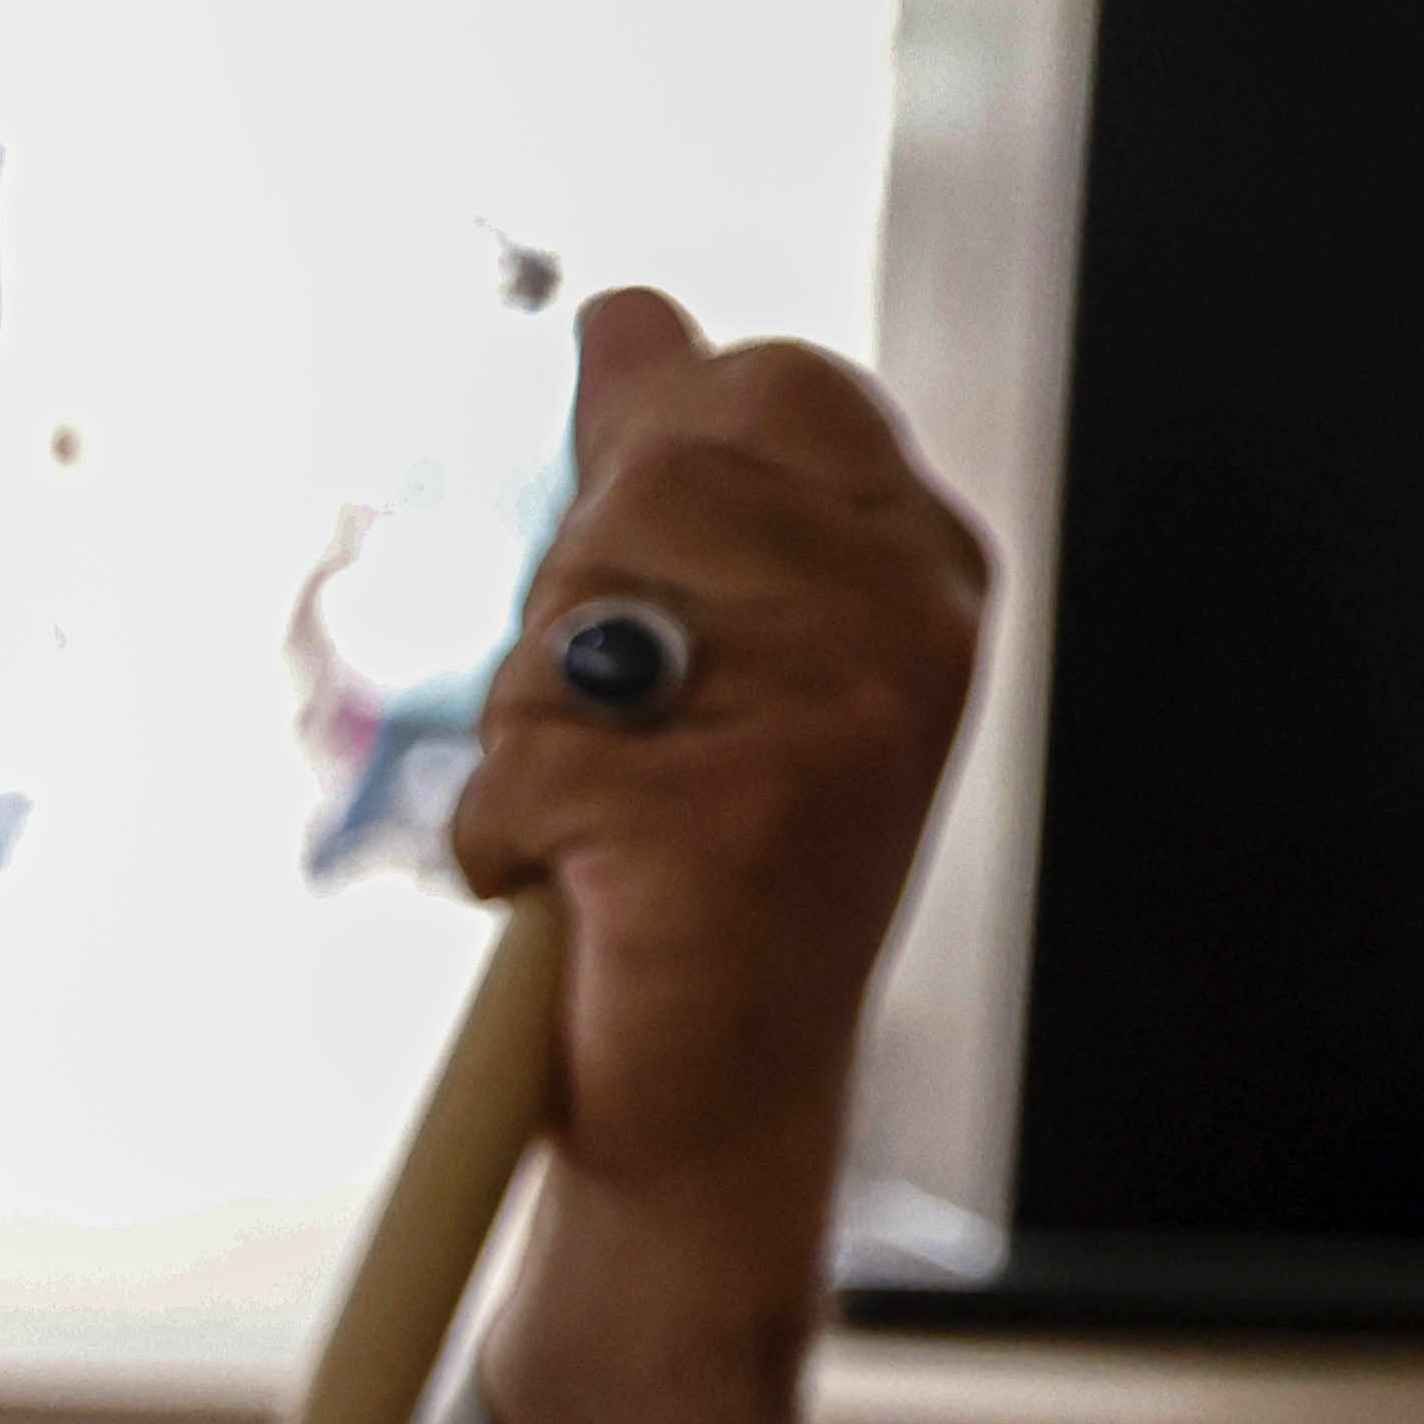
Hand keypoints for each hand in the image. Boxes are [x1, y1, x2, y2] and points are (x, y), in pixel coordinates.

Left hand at [449, 286, 986, 1423]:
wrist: (714, 1110)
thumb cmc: (700, 878)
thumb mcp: (709, 646)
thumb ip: (674, 477)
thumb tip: (623, 313)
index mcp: (917, 565)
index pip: (758, 389)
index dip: (651, 486)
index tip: (658, 626)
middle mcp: (908, 625)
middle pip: (650, 483)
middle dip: (577, 617)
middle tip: (628, 752)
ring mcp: (839, 718)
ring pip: (574, 621)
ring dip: (535, 733)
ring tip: (608, 831)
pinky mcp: (736, 819)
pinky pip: (526, 761)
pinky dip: (506, 841)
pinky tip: (578, 901)